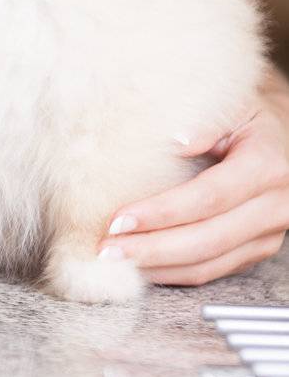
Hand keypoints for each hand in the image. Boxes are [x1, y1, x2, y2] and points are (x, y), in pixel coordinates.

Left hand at [96, 64, 288, 285]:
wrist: (281, 136)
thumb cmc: (247, 116)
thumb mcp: (230, 105)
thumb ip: (204, 122)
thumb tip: (174, 140)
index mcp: (265, 166)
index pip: (208, 197)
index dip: (162, 213)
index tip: (118, 220)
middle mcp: (273, 206)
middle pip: (206, 240)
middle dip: (151, 249)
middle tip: (105, 250)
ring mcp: (267, 234)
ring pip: (208, 264)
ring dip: (158, 267)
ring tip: (115, 262)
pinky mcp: (256, 250)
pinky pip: (212, 271)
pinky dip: (173, 272)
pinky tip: (141, 266)